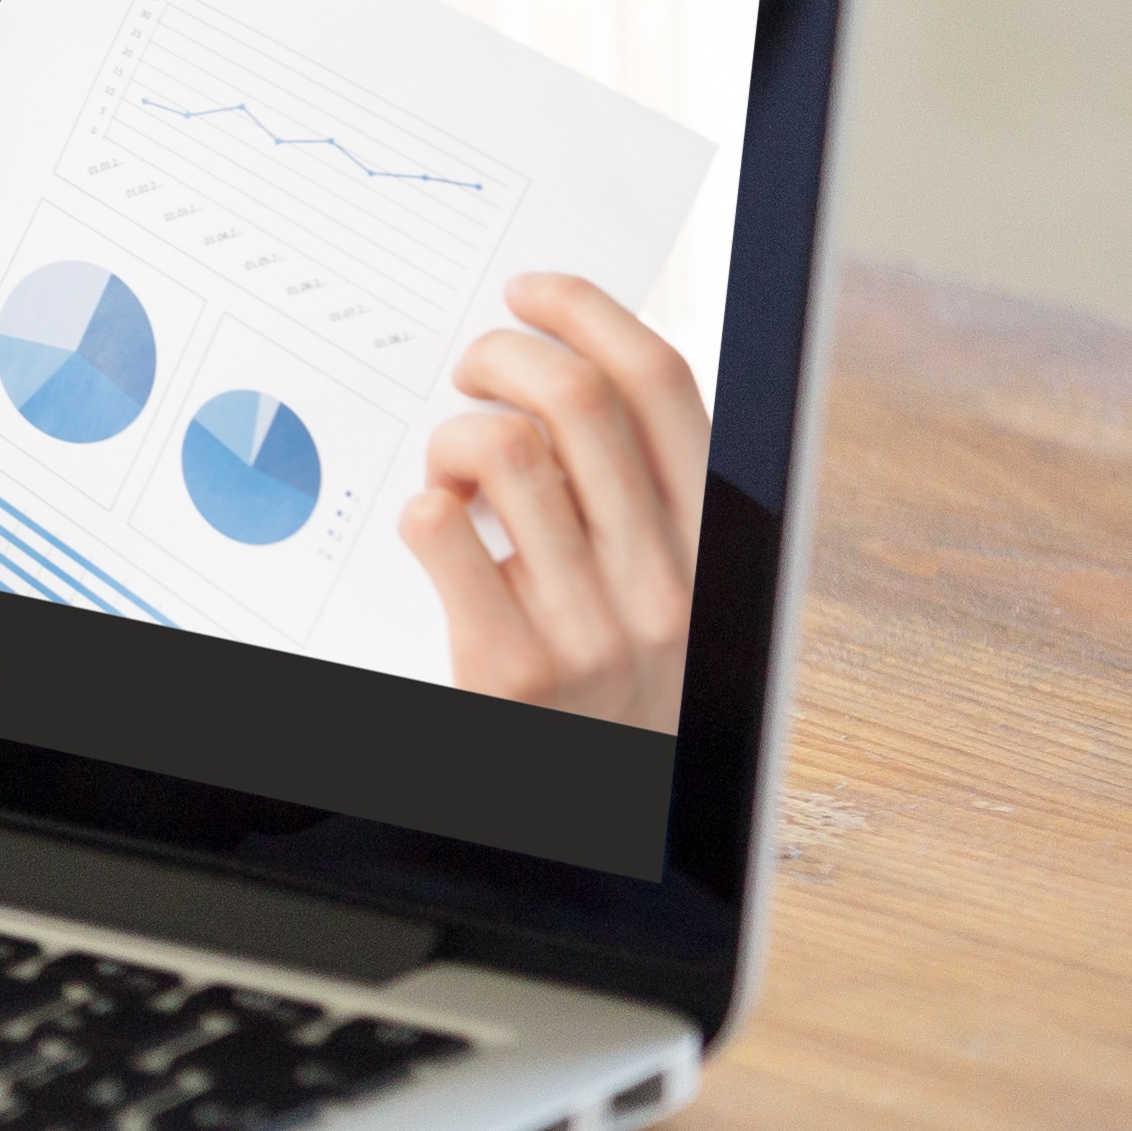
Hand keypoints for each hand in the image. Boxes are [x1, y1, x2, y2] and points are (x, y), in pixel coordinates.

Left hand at [399, 273, 706, 730]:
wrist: (603, 839)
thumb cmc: (620, 691)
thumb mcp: (663, 589)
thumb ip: (636, 497)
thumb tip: (564, 380)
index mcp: (711, 542)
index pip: (662, 384)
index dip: (589, 312)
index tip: (531, 291)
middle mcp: (664, 581)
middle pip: (575, 399)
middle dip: (502, 354)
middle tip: (467, 371)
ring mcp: (590, 627)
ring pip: (502, 453)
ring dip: (452, 437)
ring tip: (449, 473)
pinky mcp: (510, 669)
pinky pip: (440, 531)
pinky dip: (420, 507)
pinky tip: (431, 529)